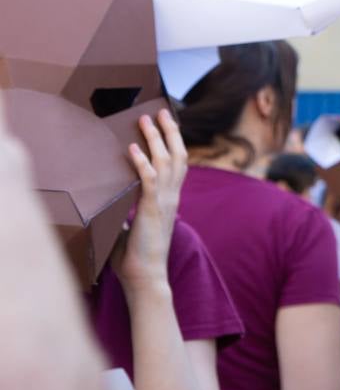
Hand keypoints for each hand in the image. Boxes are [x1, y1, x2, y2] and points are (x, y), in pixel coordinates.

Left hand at [111, 110, 187, 292]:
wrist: (146, 277)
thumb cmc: (135, 257)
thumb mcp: (130, 228)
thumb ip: (126, 212)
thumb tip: (111, 203)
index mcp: (169, 200)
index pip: (178, 165)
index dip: (174, 143)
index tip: (167, 125)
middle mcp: (171, 197)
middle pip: (178, 156)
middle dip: (170, 132)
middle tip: (161, 111)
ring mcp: (164, 203)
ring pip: (167, 162)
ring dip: (156, 139)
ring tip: (146, 120)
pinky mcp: (151, 210)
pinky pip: (149, 180)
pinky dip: (142, 163)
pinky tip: (132, 149)